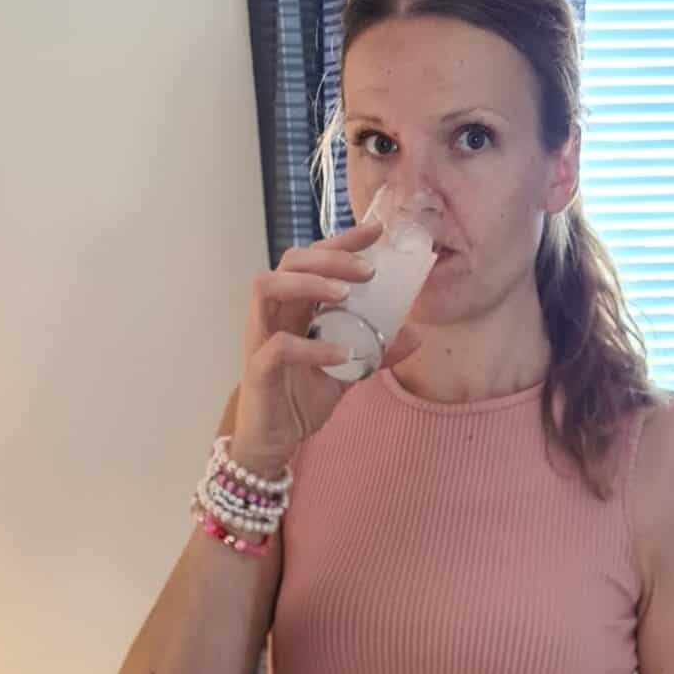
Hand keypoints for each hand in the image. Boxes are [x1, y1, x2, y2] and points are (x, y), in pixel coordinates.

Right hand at [234, 221, 420, 471]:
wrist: (274, 441)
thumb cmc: (300, 398)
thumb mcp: (347, 372)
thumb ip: (376, 351)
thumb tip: (416, 335)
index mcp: (295, 306)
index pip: (314, 259)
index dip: (342, 241)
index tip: (376, 231)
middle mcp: (275, 314)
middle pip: (290, 260)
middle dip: (330, 257)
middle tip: (367, 270)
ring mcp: (260, 337)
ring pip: (267, 286)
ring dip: (307, 283)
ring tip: (344, 294)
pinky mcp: (257, 369)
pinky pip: (277, 347)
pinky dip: (311, 347)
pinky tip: (341, 354)